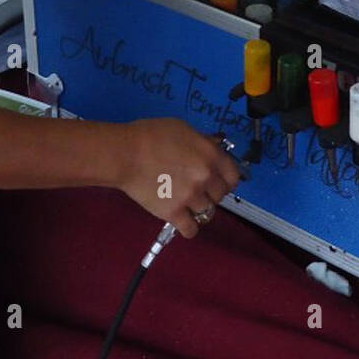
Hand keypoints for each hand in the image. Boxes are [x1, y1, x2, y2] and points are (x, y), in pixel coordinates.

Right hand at [115, 118, 242, 237]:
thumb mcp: (183, 129)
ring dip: (198, 208)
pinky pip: (191, 229)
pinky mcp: (174, 213)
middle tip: (196, 189)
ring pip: (207, 212)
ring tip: (185, 202)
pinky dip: (188, 227)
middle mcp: (205, 177)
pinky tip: (182, 220)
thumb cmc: (150, 135)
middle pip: (220, 196)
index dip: (225, 179)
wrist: (124, 154)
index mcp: (210, 155)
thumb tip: (216, 148)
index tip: (217, 180)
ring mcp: (191, 197)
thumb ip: (203, 142)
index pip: (233, 176)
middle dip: (211, 193)